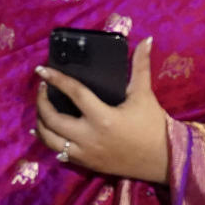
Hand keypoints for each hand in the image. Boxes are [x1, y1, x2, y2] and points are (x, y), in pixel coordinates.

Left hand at [34, 37, 168, 185]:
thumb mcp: (144, 94)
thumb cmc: (153, 125)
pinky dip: (48, 141)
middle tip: (42, 88)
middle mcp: (89, 137)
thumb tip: (146, 40)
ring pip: (50, 140)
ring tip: (41, 109)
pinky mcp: (87, 164)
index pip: (74, 94)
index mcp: (103, 117)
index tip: (41, 70)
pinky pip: (59, 153)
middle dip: (42, 102)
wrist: (163, 159)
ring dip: (41, 123)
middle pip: (53, 120)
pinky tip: (44, 131)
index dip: (56, 79)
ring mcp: (86, 153)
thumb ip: (141, 66)